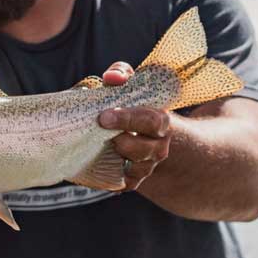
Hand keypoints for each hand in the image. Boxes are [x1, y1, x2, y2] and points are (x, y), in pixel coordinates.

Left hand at [98, 61, 171, 190]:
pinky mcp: (134, 180)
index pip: (151, 120)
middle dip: (123, 138)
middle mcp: (159, 145)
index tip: (104, 115)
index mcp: (159, 120)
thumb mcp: (127, 84)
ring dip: (119, 155)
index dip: (128, 118)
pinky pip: (126, 183)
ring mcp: (148, 164)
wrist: (137, 133)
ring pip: (139, 168)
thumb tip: (112, 77)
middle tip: (100, 125)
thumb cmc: (128, 104)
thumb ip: (121, 74)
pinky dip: (113, 178)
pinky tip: (98, 163)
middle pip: (147, 147)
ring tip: (103, 143)